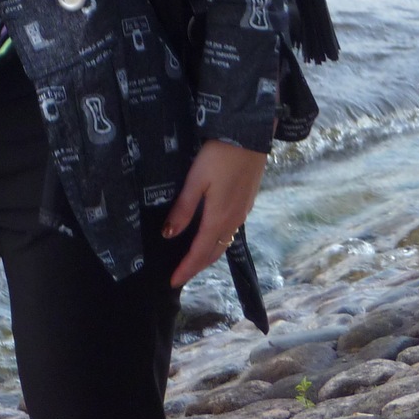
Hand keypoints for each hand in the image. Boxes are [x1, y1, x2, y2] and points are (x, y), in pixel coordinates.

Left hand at [163, 139, 268, 288]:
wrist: (250, 136)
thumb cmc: (219, 156)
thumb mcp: (196, 179)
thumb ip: (183, 208)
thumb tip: (168, 235)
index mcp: (218, 219)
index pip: (200, 253)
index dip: (186, 269)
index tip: (173, 282)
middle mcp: (233, 221)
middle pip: (213, 253)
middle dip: (197, 267)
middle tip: (181, 275)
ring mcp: (242, 213)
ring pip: (223, 244)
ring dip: (208, 256)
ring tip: (193, 260)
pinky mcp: (246, 203)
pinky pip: (230, 232)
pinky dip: (217, 242)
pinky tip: (210, 236)